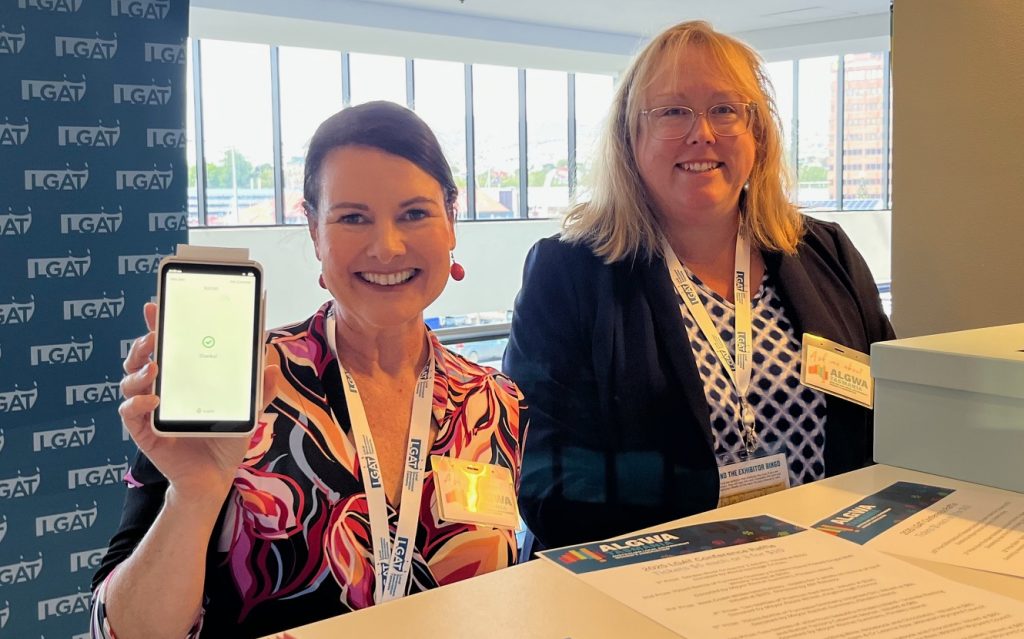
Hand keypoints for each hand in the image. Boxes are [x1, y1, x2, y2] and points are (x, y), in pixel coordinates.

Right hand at [118, 303, 280, 503]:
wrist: (214, 477)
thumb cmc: (225, 439)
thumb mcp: (248, 411)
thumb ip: (261, 389)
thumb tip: (271, 362)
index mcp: (181, 378)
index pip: (165, 345)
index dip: (156, 324)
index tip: (155, 305)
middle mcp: (160, 389)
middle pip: (139, 358)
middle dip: (142, 342)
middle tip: (154, 335)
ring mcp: (149, 409)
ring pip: (129, 381)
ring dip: (138, 370)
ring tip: (154, 365)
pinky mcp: (144, 431)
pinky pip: (130, 413)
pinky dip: (138, 403)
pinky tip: (153, 399)